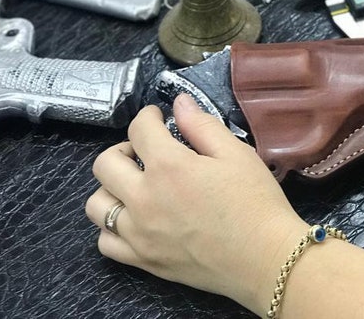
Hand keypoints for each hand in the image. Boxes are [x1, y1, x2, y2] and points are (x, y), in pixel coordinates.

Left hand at [85, 95, 307, 314]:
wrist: (266, 258)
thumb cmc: (256, 202)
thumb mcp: (236, 153)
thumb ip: (202, 125)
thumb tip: (179, 103)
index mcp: (168, 166)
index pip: (139, 129)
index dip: (148, 116)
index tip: (158, 117)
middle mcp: (144, 198)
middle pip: (105, 164)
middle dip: (123, 148)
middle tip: (146, 151)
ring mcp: (139, 233)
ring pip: (97, 204)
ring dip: (111, 187)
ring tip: (136, 186)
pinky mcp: (143, 260)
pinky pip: (105, 242)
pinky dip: (112, 228)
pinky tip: (135, 220)